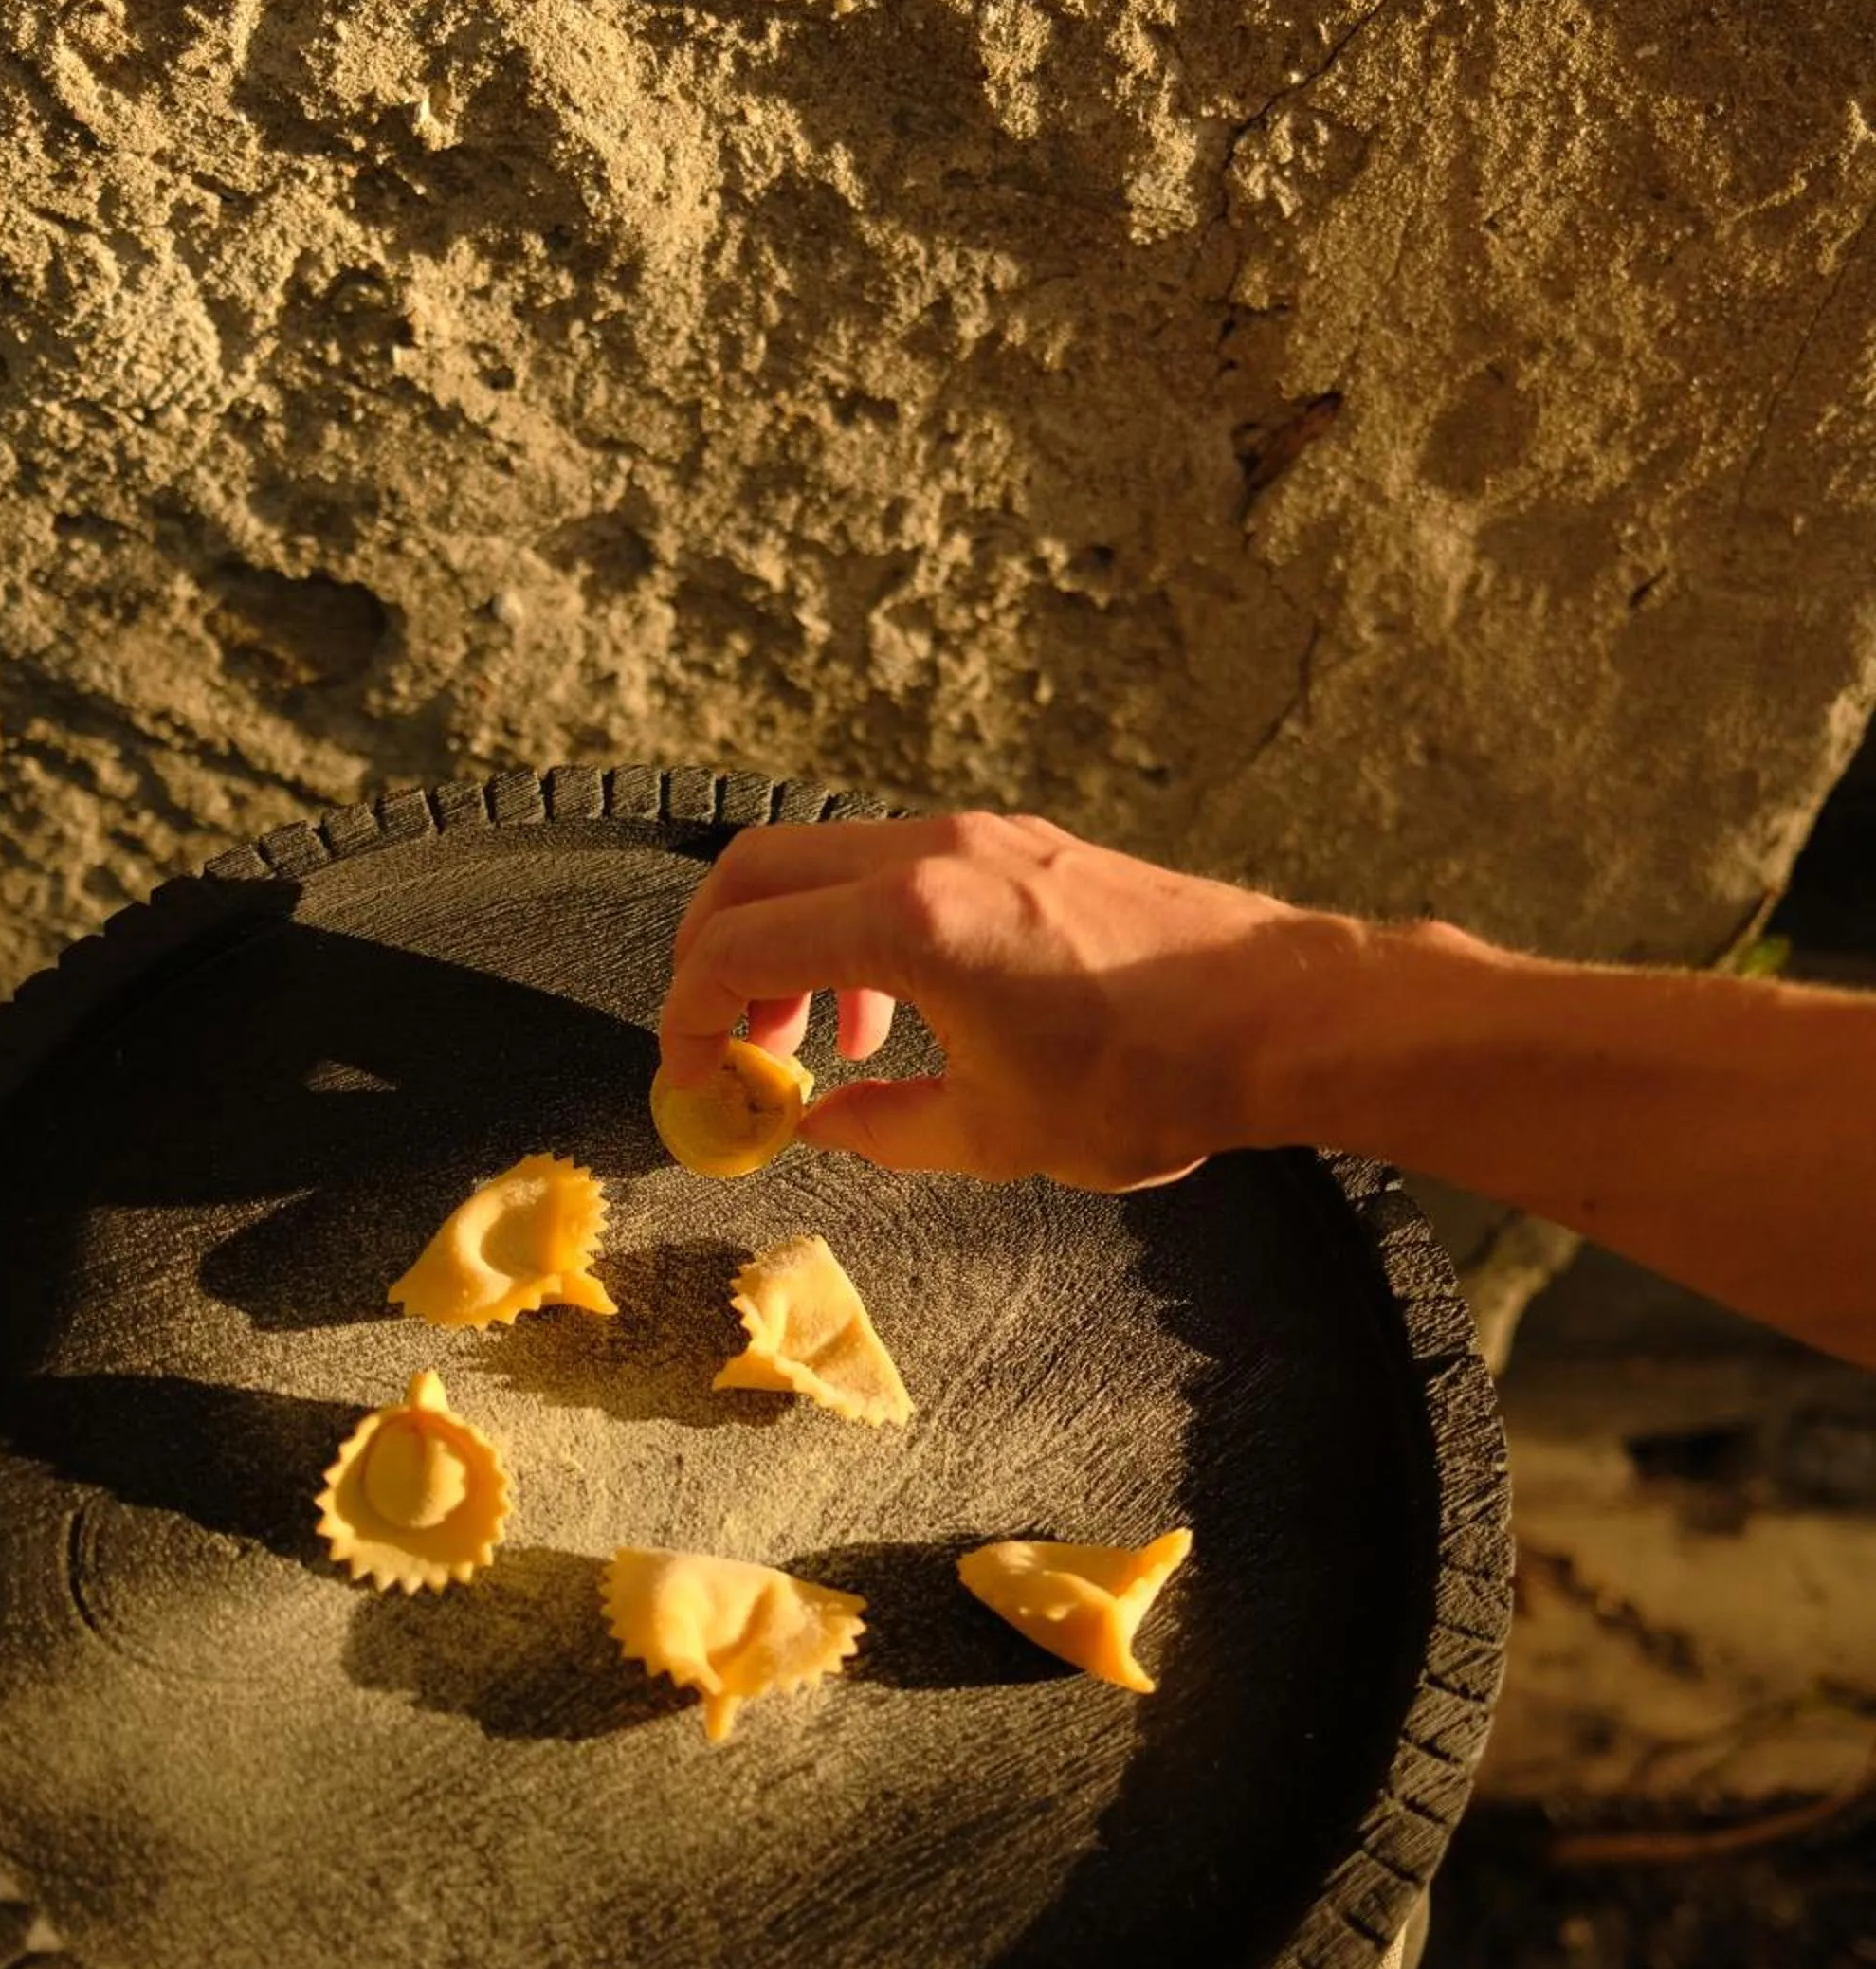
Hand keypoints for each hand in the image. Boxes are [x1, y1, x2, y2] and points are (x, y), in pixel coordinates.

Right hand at [657, 810, 1350, 1188]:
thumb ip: (879, 1129)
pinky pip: (892, 864)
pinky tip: (899, 1010)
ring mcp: (978, 835)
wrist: (1283, 1013)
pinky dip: (856, 926)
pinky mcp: (1018, 841)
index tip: (689, 1079)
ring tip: (820, 1047)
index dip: (686, 1018)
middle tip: (724, 1046)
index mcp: (908, 923)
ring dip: (790, 944)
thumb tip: (811, 1126)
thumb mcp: (996, 1132)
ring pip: (823, 861)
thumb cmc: (1150, 1080)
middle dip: (712, 960)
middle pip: (754, 872)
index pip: (735, 948)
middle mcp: (931, 853)